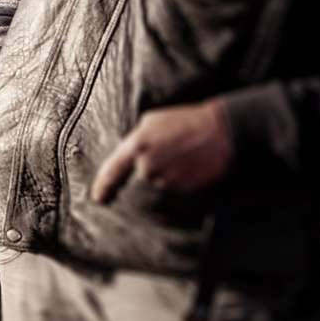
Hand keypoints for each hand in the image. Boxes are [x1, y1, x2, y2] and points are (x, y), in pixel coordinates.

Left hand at [92, 100, 233, 202]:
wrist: (221, 131)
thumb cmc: (185, 121)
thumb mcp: (151, 122)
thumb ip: (134, 140)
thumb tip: (128, 155)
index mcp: (136, 146)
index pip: (112, 171)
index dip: (103, 186)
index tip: (98, 198)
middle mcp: (148, 166)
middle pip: (140, 177)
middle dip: (152, 166)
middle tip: (171, 152)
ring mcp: (167, 179)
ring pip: (159, 182)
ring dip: (167, 172)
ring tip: (183, 154)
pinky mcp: (185, 189)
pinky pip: (176, 188)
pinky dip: (181, 178)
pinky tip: (191, 164)